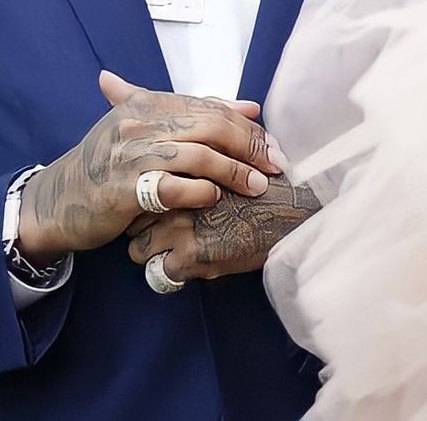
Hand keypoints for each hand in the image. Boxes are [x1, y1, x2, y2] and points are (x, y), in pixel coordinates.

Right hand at [18, 71, 283, 262]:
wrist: (60, 199)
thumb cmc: (110, 165)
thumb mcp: (145, 130)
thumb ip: (195, 115)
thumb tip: (249, 105)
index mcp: (145, 102)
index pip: (209, 106)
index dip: (246, 125)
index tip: (272, 145)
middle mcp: (139, 122)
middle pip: (210, 126)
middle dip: (250, 146)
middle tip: (276, 166)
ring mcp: (131, 154)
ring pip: (198, 155)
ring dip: (235, 171)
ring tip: (258, 186)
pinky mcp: (124, 189)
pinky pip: (172, 187)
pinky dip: (199, 192)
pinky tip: (215, 199)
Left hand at [126, 175, 320, 281]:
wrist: (294, 210)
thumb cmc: (266, 184)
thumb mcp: (231, 159)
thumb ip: (205, 158)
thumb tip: (186, 153)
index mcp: (180, 169)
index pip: (138, 184)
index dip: (145, 197)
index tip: (154, 203)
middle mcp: (173, 195)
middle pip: (133, 216)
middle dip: (142, 225)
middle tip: (160, 229)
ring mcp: (178, 226)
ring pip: (138, 248)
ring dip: (151, 252)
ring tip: (171, 251)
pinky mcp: (190, 256)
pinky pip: (158, 273)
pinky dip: (170, 274)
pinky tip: (187, 266)